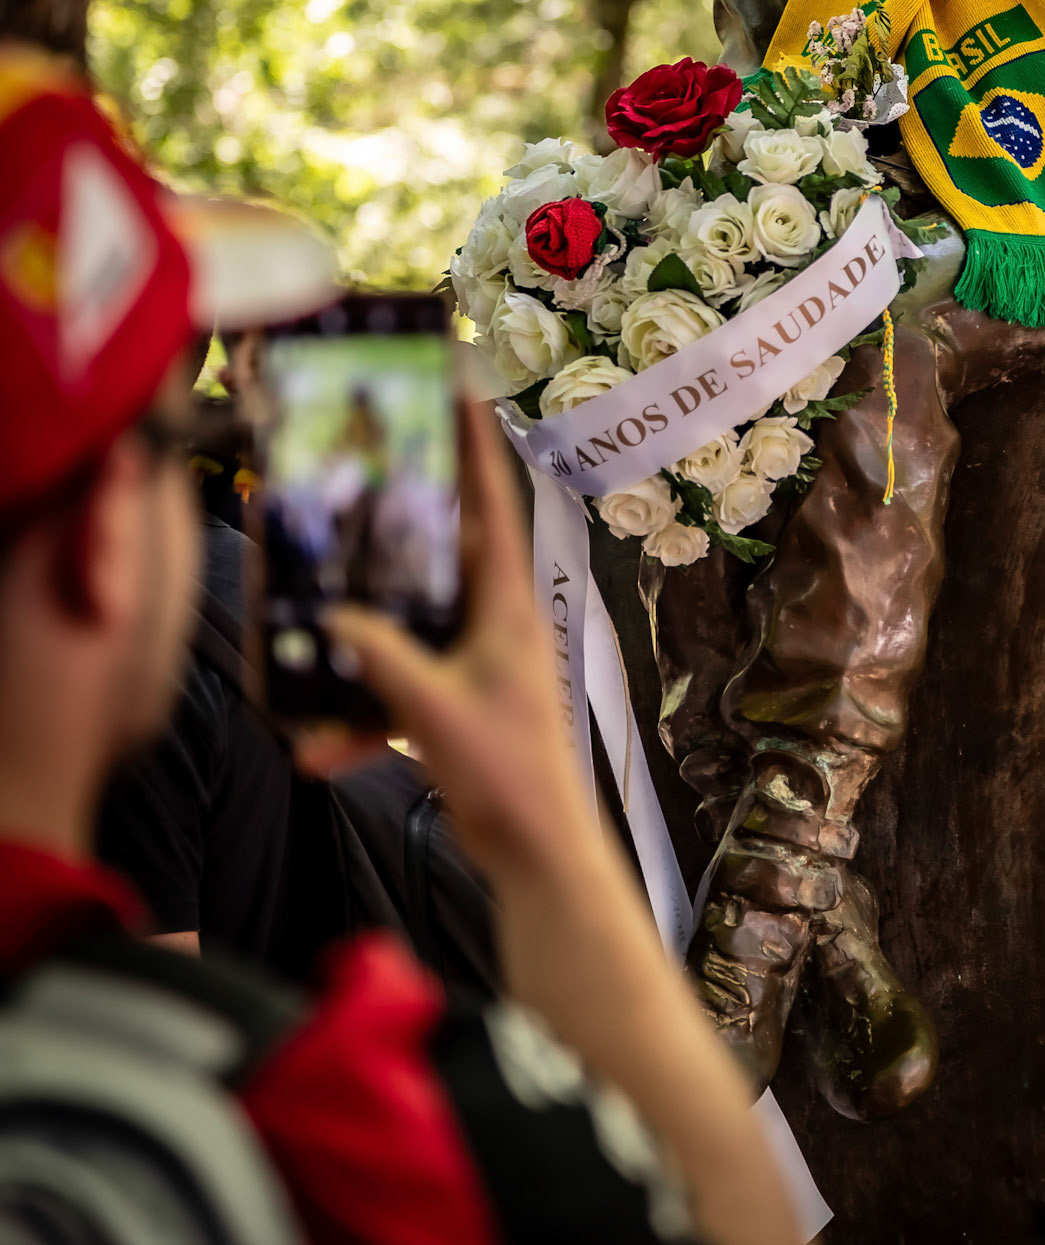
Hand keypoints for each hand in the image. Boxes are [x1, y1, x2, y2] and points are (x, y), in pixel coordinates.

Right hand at [317, 397, 600, 888]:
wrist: (538, 860)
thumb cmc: (511, 778)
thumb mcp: (439, 711)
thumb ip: (384, 660)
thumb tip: (334, 618)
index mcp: (506, 604)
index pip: (492, 502)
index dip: (476, 443)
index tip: (457, 384)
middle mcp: (492, 622)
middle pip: (438, 553)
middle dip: (391, 526)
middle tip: (346, 479)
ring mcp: (473, 664)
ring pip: (405, 628)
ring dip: (358, 641)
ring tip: (305, 625)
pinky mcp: (453, 706)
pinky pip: (396, 695)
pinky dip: (359, 719)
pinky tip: (316, 752)